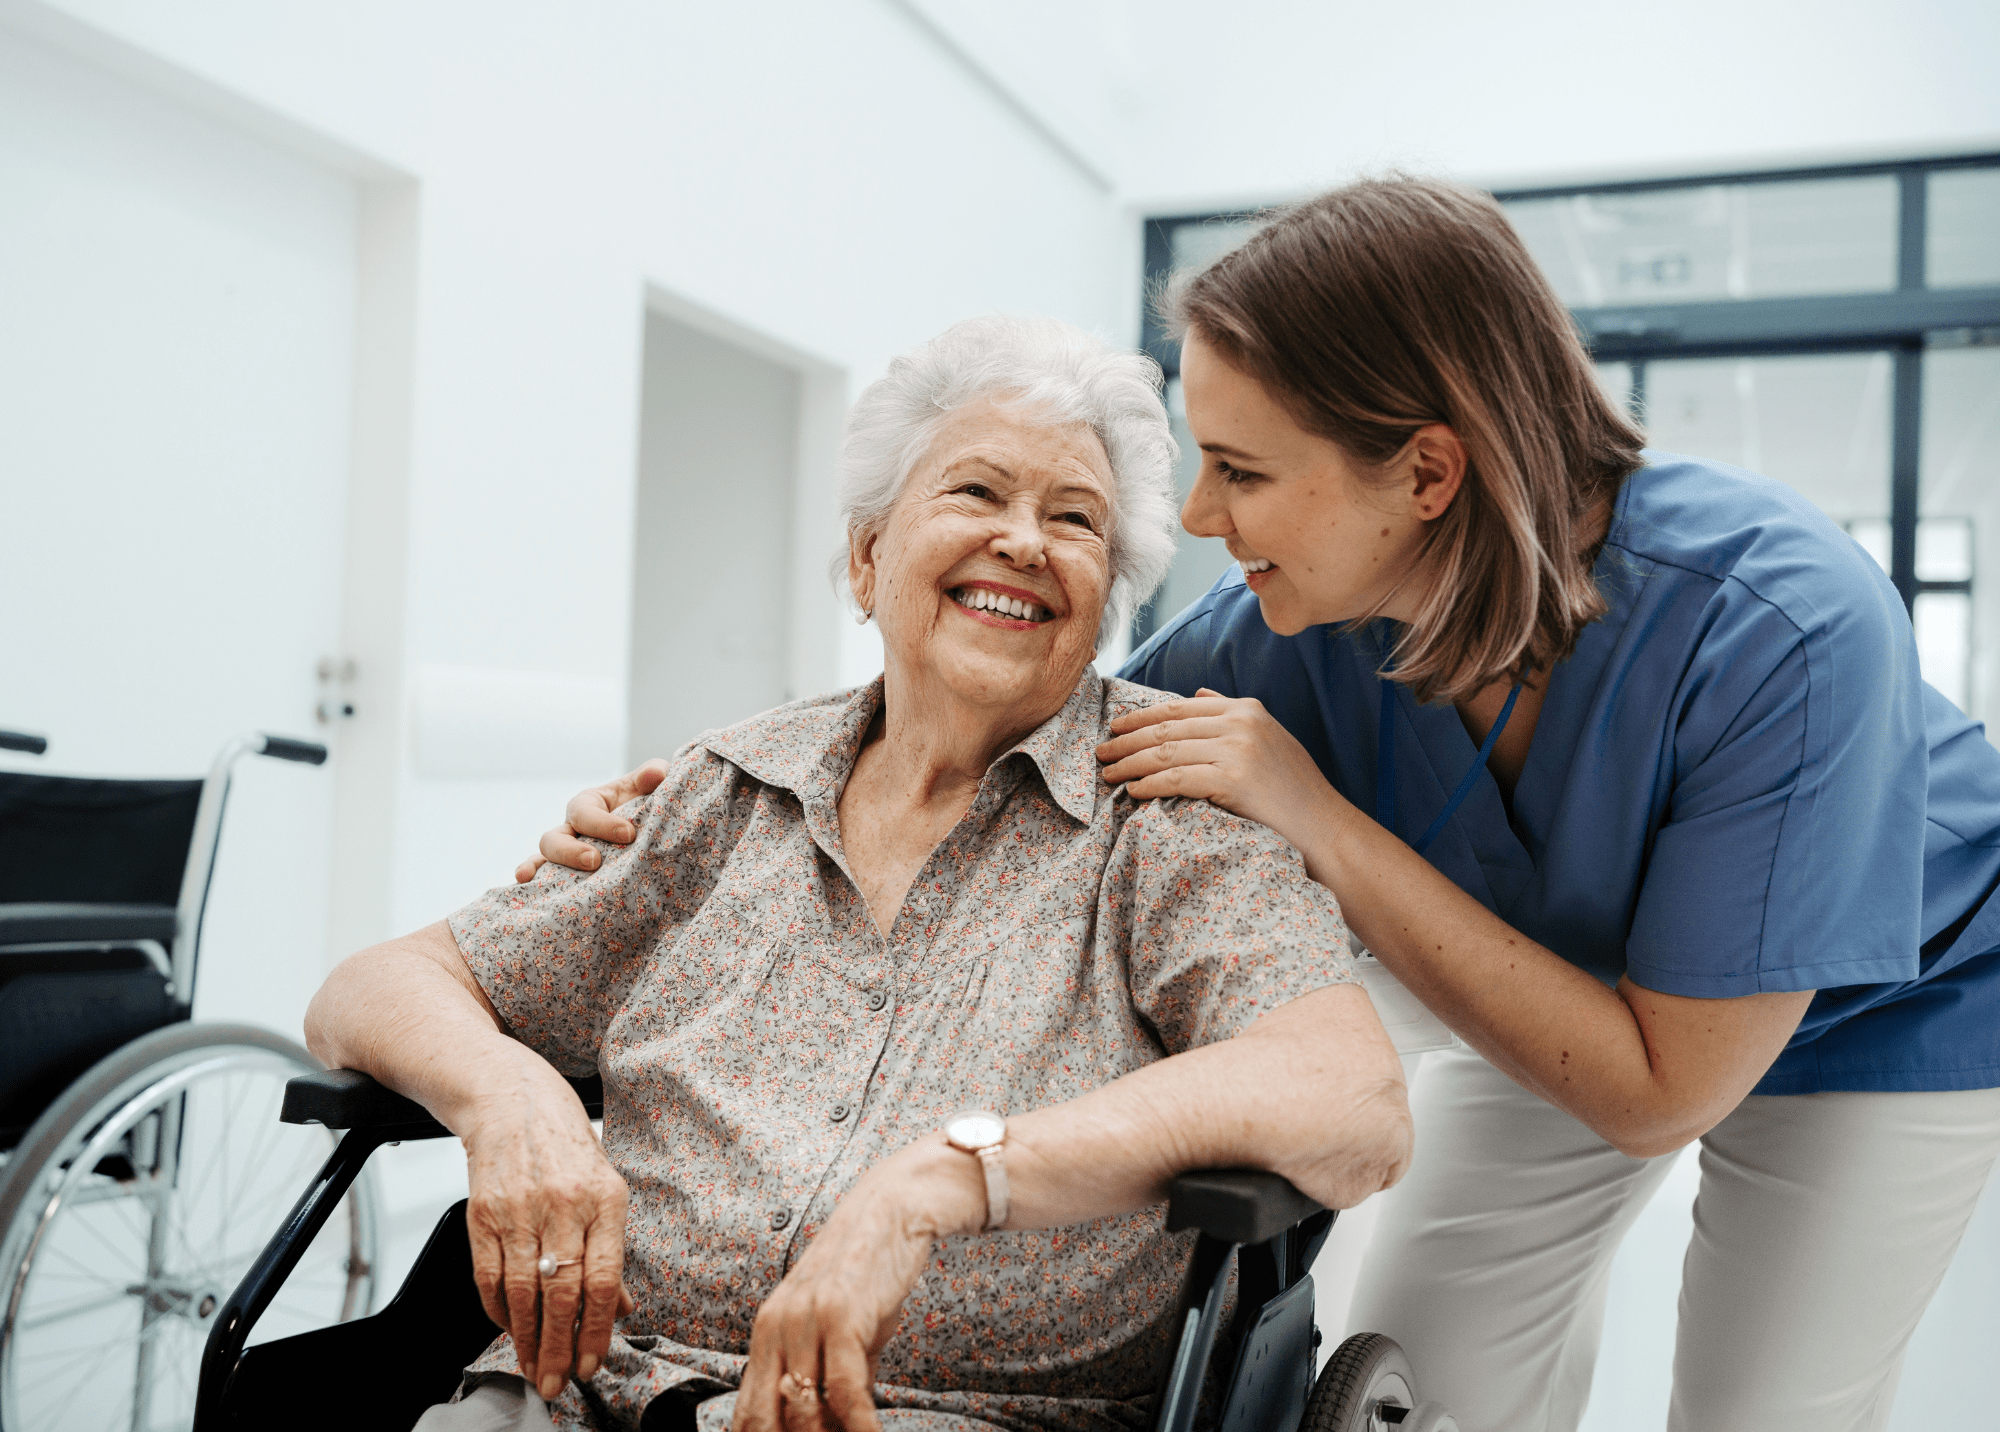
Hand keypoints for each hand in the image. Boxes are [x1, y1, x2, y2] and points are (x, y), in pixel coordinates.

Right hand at [462, 1084, 635, 1401]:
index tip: (592, 1363)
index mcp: (606, 1198)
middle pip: (563, 1293)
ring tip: (533, 1368)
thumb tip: (621, 1306)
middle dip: (560, 1347)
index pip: (603, 1278)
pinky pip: (488, 1276)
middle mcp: (564, 1205)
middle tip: (558, 1383)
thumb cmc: (566, 1142)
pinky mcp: (482, 1213)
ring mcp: (520, 1209)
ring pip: (522, 1291)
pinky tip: (508, 1329)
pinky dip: (497, 1310)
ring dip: (527, 1339)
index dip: (597, 1329)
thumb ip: (611, 1248)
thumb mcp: (606, 1185)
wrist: (511, 1097)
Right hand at [514, 760, 668, 882]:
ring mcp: (565, 852)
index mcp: (589, 804)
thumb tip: (655, 775)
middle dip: (570, 851)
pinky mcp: (566, 874)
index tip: (629, 834)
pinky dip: (530, 879)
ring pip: (544, 858)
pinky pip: (541, 878)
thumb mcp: (648, 787)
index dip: (603, 823)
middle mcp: (571, 828)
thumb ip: (652, 775)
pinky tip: (523, 885)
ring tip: (542, 879)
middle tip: (595, 861)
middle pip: (555, 838)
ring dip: (543, 868)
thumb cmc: (644, 804)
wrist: (649, 829)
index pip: (585, 812)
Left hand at [734, 1139, 983, 1430]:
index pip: (748, 1413)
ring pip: (802, 1411)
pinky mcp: (840, 1316)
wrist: (894, 1208)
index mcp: (766, 1332)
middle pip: (764, 1420)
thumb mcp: (839, 1328)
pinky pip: (844, 1391)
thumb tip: (835, 1427)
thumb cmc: (868, 1270)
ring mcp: (805, 1321)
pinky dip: (859, 1425)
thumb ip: (829, 1377)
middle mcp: (775, 1328)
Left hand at [1096, 689, 1344, 854]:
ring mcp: (1237, 749)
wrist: (1323, 827)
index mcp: (1246, 708)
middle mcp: (1240, 722)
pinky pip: (1176, 778)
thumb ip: (1232, 712)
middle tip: (1101, 751)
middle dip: (1127, 740)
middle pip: (1167, 727)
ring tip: (1108, 773)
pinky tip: (1132, 790)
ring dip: (1130, 763)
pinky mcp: (1232, 779)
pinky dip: (1149, 783)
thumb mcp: (1269, 738)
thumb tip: (1198, 692)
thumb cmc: (1293, 790)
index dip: (1142, 716)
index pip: (1180, 707)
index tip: (1116, 726)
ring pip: (1166, 752)